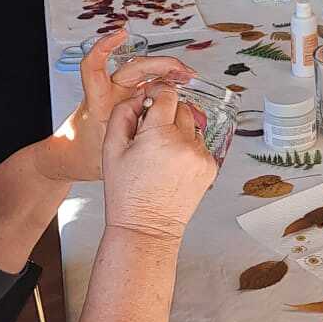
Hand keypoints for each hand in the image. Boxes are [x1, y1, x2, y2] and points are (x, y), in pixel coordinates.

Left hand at [36, 28, 194, 181]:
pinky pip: (149, 87)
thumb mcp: (107, 148)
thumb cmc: (83, 153)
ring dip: (166, 72)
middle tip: (182, 72)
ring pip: (145, 76)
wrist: (75, 158)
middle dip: (160, 64)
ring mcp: (121, 97)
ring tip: (185, 77)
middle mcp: (110, 93)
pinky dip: (165, 84)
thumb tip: (161, 127)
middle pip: (134, 67)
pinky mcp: (129, 103)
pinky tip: (177, 85)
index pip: (94, 66)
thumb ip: (132, 138)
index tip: (120, 35)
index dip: (104, 47)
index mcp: (98, 100)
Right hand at [101, 86, 216, 240]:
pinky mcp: (211, 167)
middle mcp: (185, 143)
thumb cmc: (127, 194)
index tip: (150, 101)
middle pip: (181, 107)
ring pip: (192, 126)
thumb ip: (123, 113)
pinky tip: (172, 165)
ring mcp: (201, 156)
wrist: (146, 227)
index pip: (167, 94)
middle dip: (166, 114)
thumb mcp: (111, 148)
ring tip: (161, 154)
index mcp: (160, 135)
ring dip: (179, 131)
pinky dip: (188, 149)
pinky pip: (200, 145)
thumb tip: (139, 96)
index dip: (156, 94)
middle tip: (151, 134)